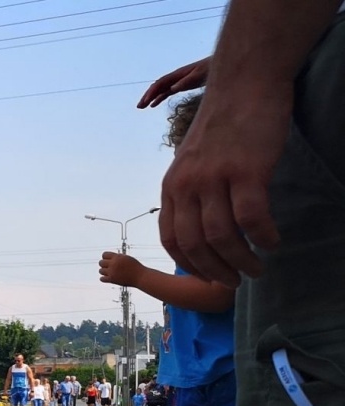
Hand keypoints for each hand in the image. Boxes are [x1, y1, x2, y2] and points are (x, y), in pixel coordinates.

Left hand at [97, 251, 144, 286]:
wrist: (140, 276)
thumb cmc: (135, 267)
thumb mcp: (126, 258)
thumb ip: (117, 257)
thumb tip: (107, 257)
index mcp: (117, 257)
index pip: (104, 254)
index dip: (105, 257)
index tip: (110, 260)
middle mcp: (114, 264)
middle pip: (100, 262)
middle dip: (104, 264)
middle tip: (110, 267)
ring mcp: (112, 272)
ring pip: (100, 271)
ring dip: (104, 271)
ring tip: (110, 272)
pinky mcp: (112, 280)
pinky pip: (102, 279)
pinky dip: (103, 278)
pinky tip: (108, 277)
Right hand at [138, 58, 208, 108]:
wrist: (219, 65)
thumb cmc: (210, 69)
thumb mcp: (199, 75)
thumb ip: (186, 82)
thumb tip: (171, 89)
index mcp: (177, 74)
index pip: (160, 83)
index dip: (152, 92)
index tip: (145, 102)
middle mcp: (175, 77)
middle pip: (157, 86)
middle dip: (147, 96)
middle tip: (139, 107)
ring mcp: (177, 81)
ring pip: (160, 90)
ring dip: (151, 98)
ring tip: (142, 107)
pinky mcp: (182, 85)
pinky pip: (167, 92)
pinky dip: (159, 98)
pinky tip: (153, 105)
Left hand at [159, 85, 290, 285]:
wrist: (244, 84)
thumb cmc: (224, 124)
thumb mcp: (193, 160)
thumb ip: (193, 190)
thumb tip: (200, 222)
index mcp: (173, 185)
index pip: (172, 239)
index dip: (190, 264)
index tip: (208, 277)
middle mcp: (187, 185)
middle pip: (194, 245)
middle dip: (215, 271)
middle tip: (236, 282)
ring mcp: (215, 177)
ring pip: (222, 236)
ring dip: (240, 261)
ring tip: (257, 269)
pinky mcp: (246, 170)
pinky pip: (251, 217)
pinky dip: (262, 237)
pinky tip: (273, 243)